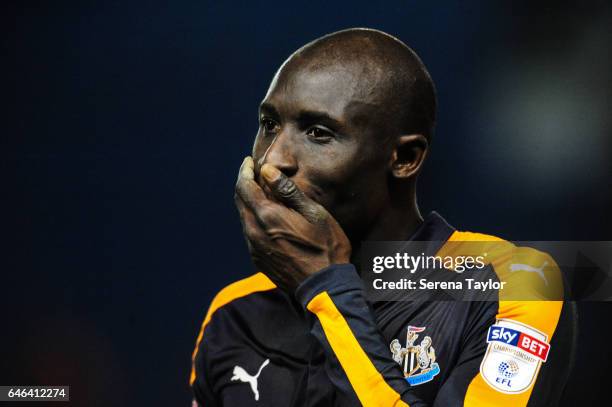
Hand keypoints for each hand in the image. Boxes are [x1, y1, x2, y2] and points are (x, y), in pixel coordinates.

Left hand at [234, 157, 351, 291]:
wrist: (324, 287)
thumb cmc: (325, 247)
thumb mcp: (313, 213)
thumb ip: (287, 191)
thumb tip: (267, 170)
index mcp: (267, 217)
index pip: (244, 187)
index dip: (245, 171)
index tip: (249, 162)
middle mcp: (254, 232)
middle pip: (240, 201)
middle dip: (245, 184)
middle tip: (253, 173)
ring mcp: (254, 248)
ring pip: (244, 217)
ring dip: (250, 202)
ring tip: (262, 193)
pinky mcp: (258, 260)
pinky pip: (250, 233)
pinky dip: (254, 219)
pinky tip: (268, 218)